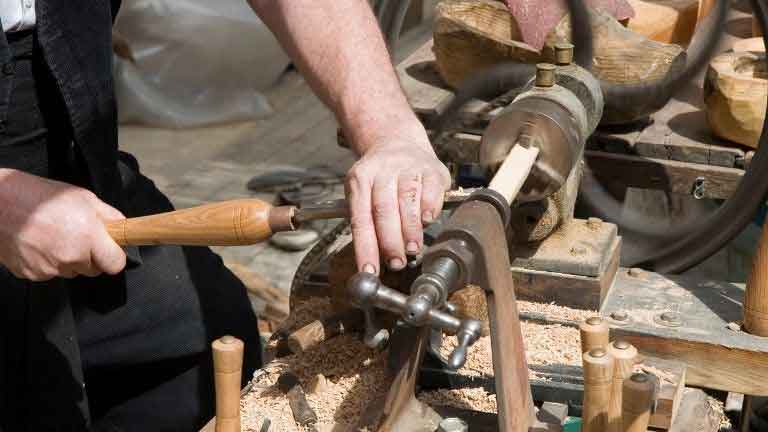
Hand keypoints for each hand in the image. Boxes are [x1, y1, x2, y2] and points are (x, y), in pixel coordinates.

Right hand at [0, 169, 126, 280]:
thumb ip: (109, 216)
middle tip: (77, 236)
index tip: (110, 249)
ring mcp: (50, 268)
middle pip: (93, 270)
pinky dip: (48, 262)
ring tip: (54, 236)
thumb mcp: (83, 197)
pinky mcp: (32, 274)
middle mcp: (71, 257)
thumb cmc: (40, 197)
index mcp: (88, 237)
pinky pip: (50, 272)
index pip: (115, 265)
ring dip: (69, 259)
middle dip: (90, 256)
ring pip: (71, 271)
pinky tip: (39, 243)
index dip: (114, 256)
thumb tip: (123, 228)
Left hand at [345, 138, 450, 273]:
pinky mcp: (431, 168)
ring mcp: (407, 167)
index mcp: (359, 180)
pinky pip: (430, 192)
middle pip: (383, 210)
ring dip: (410, 230)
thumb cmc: (380, 180)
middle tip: (396, 263)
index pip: (360, 220)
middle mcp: (382, 171)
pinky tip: (427, 222)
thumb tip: (376, 261)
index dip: (365, 248)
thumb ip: (369, 224)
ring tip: (412, 249)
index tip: (369, 272)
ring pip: (407, 201)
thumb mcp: (364, 194)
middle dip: (390, 242)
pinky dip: (429, 210)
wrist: (398, 142)